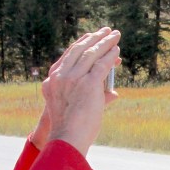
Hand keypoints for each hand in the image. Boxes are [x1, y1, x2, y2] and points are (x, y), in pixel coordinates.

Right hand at [31, 29, 120, 155]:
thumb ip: (89, 95)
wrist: (67, 138)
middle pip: (80, 50)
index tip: (90, 37)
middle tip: (105, 31)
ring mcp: (74, 78)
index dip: (81, 44)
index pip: (68, 56)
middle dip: (94, 38)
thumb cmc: (70, 128)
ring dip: (105, 42)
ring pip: (92, 54)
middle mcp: (61, 75)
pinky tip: (116, 50)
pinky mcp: (89, 83)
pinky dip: (110, 55)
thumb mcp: (71, 106)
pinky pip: (102, 64)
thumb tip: (114, 93)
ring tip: (114, 35)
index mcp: (52, 79)